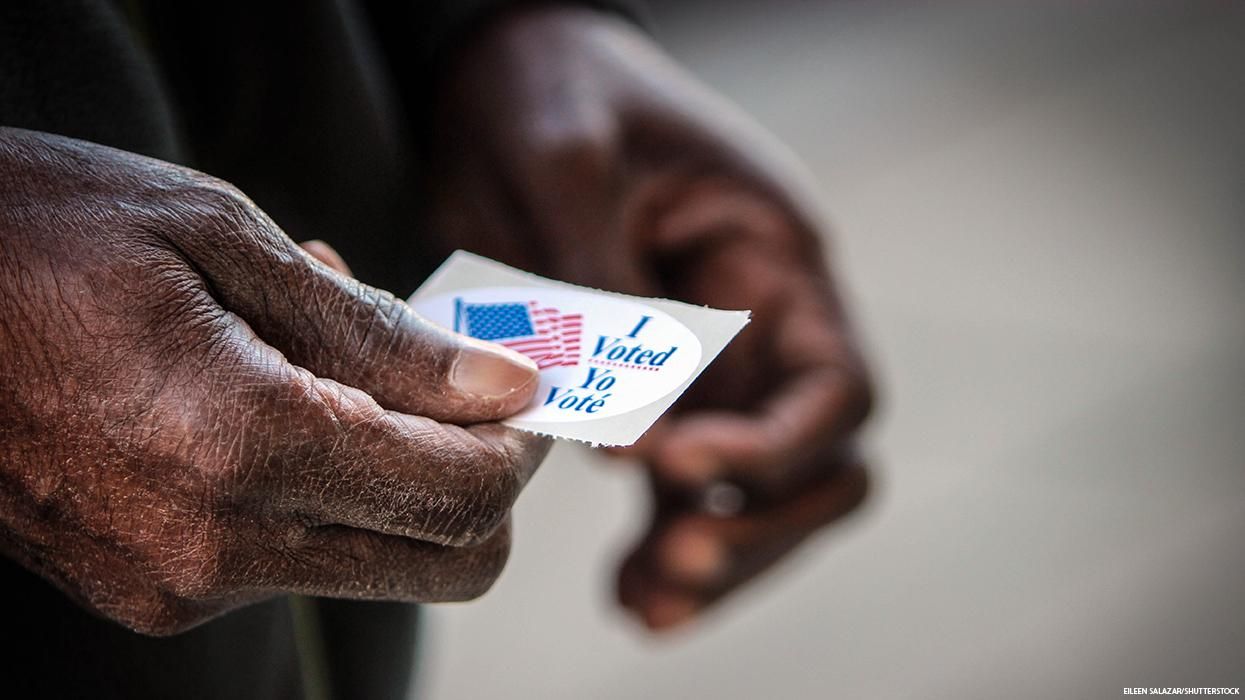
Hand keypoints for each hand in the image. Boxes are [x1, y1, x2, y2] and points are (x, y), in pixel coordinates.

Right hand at [0, 127, 547, 634]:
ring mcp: (176, 582)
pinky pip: (291, 556)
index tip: (524, 388)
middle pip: (442, 562)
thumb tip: (502, 389)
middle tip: (464, 385)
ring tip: (328, 352)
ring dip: (394, 468)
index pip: (460, 497)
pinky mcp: (149, 588)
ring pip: (373, 559)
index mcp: (240, 444)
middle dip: (482, 480)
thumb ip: (378, 333)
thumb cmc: (34, 233)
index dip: (520, 447)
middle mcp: (212, 544)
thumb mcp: (221, 237)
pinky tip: (277, 392)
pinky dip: (322, 483)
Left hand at [428, 8, 873, 630]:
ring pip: (752, 495)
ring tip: (643, 605)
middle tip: (674, 565)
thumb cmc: (551, 91)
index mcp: (775, 260)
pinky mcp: (652, 387)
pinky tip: (628, 589)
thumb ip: (604, 295)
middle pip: (815, 464)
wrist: (500, 69)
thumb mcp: (570, 166)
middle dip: (758, 529)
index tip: (675, 467)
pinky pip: (680, 485)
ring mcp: (712, 362)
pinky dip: (662, 540)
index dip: (772, 450)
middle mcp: (761, 322)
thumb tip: (627, 432)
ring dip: (712, 558)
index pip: (833, 388)